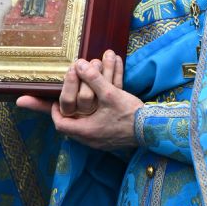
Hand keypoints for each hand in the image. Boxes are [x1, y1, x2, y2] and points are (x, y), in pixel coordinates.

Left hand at [17, 51, 143, 148]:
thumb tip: (79, 64)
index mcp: (86, 131)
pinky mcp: (110, 139)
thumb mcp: (110, 94)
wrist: (153, 129)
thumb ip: (93, 79)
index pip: (61, 125)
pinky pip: (95, 128)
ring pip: (83, 127)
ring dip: (80, 113)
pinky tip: (96, 108)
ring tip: (78, 103)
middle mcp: (90, 139)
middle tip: (64, 101)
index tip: (55, 101)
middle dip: (67, 111)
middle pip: (71, 126)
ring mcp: (100, 141)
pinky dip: (92, 117)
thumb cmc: (130, 114)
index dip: (54, 112)